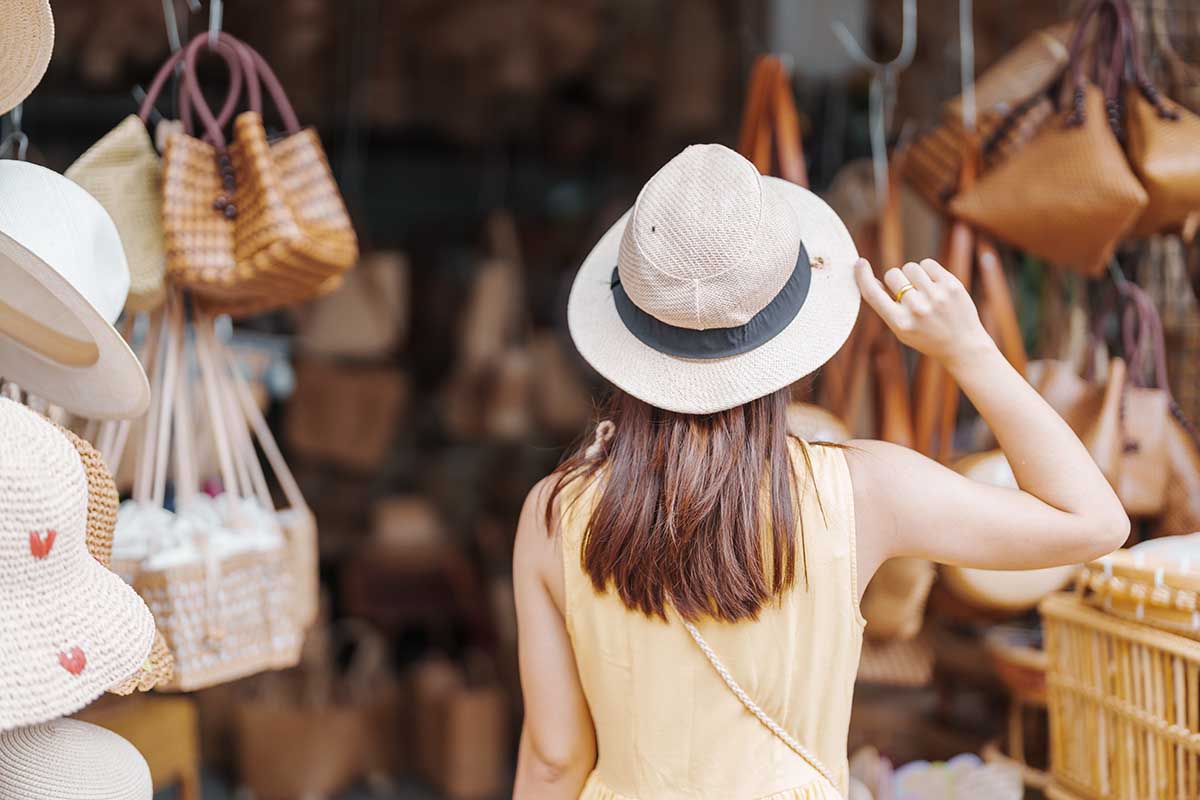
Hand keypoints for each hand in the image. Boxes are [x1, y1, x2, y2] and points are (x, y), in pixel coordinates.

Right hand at [855, 257, 992, 367]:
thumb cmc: (926, 336)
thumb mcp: (900, 329)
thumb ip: (885, 307)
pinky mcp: (952, 285)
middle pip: (892, 274)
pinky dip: (927, 270)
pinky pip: (928, 263)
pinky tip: (933, 284)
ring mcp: (936, 296)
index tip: (859, 263)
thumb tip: (870, 280)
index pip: (873, 294)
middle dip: (896, 280)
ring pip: (910, 267)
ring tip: (922, 290)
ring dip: (912, 275)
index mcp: (900, 323)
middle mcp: (917, 309)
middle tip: (907, 292)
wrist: (962, 345)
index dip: (862, 276)